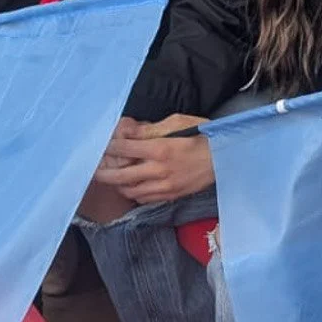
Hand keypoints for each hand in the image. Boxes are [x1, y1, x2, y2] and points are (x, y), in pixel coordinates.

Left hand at [96, 115, 215, 204]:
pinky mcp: (171, 196)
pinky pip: (145, 199)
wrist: (226, 158)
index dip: (110, 147)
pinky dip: (134, 193)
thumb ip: (150, 128)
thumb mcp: (178, 122)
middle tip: (95, 170)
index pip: (125, 149)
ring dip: (118, 185)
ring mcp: (165, 186)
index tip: (101, 146)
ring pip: (131, 191)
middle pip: (122, 176)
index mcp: (161, 149)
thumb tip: (128, 131)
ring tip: (111, 179)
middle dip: (104, 173)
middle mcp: (160, 170)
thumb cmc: (203, 135)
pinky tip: (131, 186)